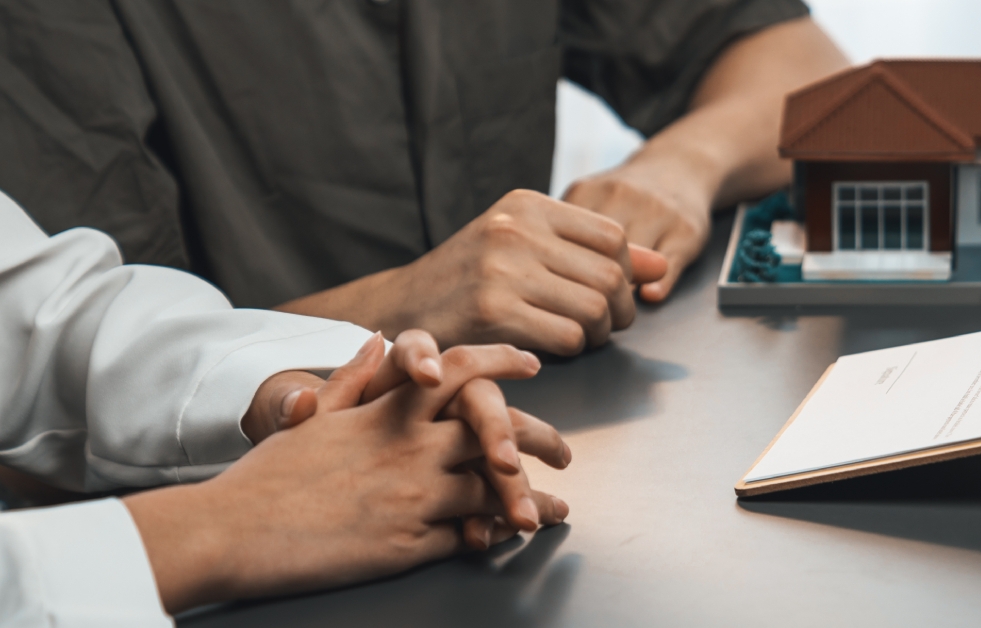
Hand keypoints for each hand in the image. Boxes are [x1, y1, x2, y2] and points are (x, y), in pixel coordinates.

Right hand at [124, 335, 570, 612]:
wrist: (232, 531)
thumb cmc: (268, 475)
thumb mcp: (311, 416)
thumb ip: (354, 378)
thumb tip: (378, 341)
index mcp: (387, 411)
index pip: (458, 370)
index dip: (501, 360)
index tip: (530, 362)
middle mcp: (408, 447)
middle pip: (496, 432)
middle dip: (540, 440)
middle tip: (565, 451)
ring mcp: (411, 496)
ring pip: (491, 488)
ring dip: (530, 500)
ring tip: (556, 510)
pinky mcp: (406, 544)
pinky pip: (469, 536)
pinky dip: (495, 534)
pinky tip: (510, 537)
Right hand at [278, 190, 666, 354]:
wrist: (400, 309)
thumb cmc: (469, 281)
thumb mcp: (527, 247)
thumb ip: (593, 252)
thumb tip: (661, 264)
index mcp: (527, 204)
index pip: (614, 236)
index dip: (626, 273)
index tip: (612, 294)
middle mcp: (516, 227)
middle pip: (611, 274)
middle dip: (619, 310)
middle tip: (604, 327)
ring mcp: (503, 267)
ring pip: (595, 307)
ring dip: (597, 333)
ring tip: (579, 338)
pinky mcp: (494, 310)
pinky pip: (568, 336)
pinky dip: (571, 350)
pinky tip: (550, 349)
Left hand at [565, 164, 710, 302]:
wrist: (678, 164)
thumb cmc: (622, 198)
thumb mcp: (586, 202)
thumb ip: (560, 234)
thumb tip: (542, 280)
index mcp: (588, 192)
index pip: (564, 241)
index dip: (559, 273)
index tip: (557, 293)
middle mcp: (622, 196)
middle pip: (597, 253)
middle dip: (588, 286)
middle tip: (584, 310)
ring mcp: (657, 212)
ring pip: (633, 262)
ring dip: (621, 292)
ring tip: (613, 310)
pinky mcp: (687, 230)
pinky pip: (669, 264)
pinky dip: (659, 284)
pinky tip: (648, 295)